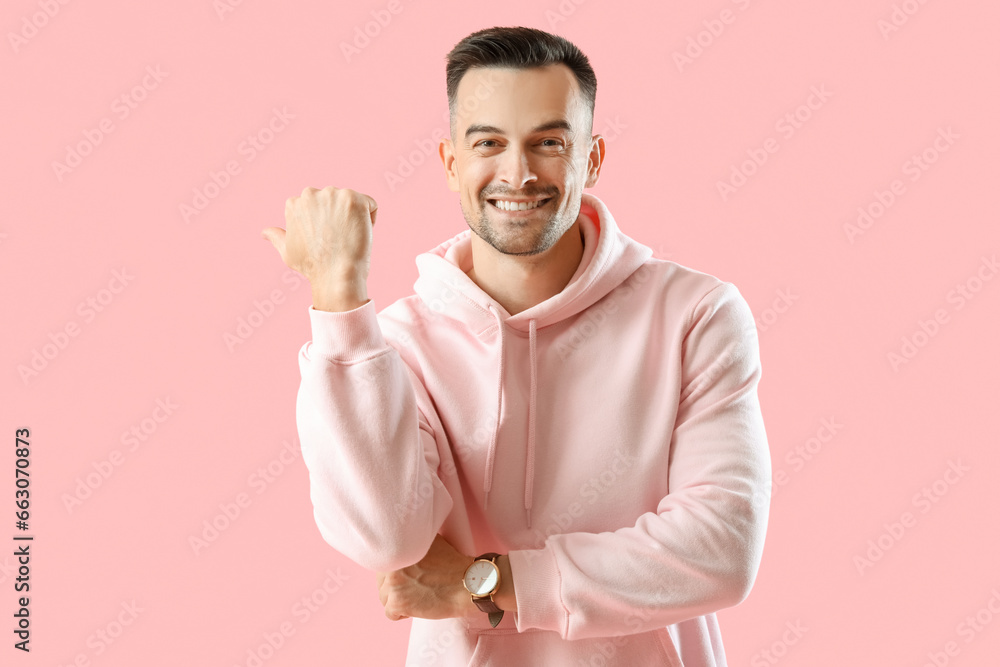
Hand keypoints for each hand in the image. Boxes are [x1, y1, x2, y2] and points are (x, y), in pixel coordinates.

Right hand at [261, 186, 377, 285]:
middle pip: (335, 202)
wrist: (337, 275)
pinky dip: (370, 219)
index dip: (324, 226)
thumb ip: (277, 237)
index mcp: (294, 203)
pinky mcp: (355, 198)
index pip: (318, 207)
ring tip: (348, 239)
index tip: (326, 241)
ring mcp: (333, 194)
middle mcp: (311, 194)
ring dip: (355, 218)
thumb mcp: (287, 251)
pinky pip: (370, 204)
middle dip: (339, 219)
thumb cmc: (313, 267)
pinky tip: (360, 234)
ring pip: (353, 202)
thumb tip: (264, 232)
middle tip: (338, 241)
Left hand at [376, 534, 475, 621]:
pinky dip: (402, 614)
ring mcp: (392, 582)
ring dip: (399, 600)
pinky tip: (417, 607)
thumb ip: (412, 545)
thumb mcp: (430, 542)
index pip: (384, 563)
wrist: (467, 584)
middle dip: (396, 586)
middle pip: (381, 581)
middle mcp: (392, 562)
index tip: (408, 576)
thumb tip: (400, 548)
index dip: (397, 572)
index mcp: (398, 545)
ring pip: (384, 597)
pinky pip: (390, 613)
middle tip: (415, 587)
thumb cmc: (453, 565)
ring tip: (418, 597)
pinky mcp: (397, 602)